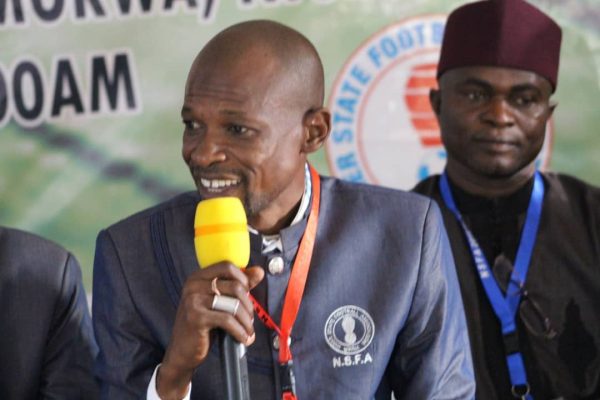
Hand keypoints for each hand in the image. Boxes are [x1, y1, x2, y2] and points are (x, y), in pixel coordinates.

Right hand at [156, 263, 263, 398]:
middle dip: (248, 305)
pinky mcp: (196, 318)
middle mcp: (193, 285)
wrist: (182, 351)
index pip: (227, 266)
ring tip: (247, 330)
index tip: (248, 294)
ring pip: (234, 304)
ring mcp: (193, 300)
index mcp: (198, 277)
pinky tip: (244, 338)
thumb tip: (259, 271)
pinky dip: (240, 331)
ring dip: (246, 320)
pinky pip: (228, 320)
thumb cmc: (202, 325)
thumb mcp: (219, 302)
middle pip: (235, 286)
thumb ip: (238, 285)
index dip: (243, 279)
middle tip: (249, 318)